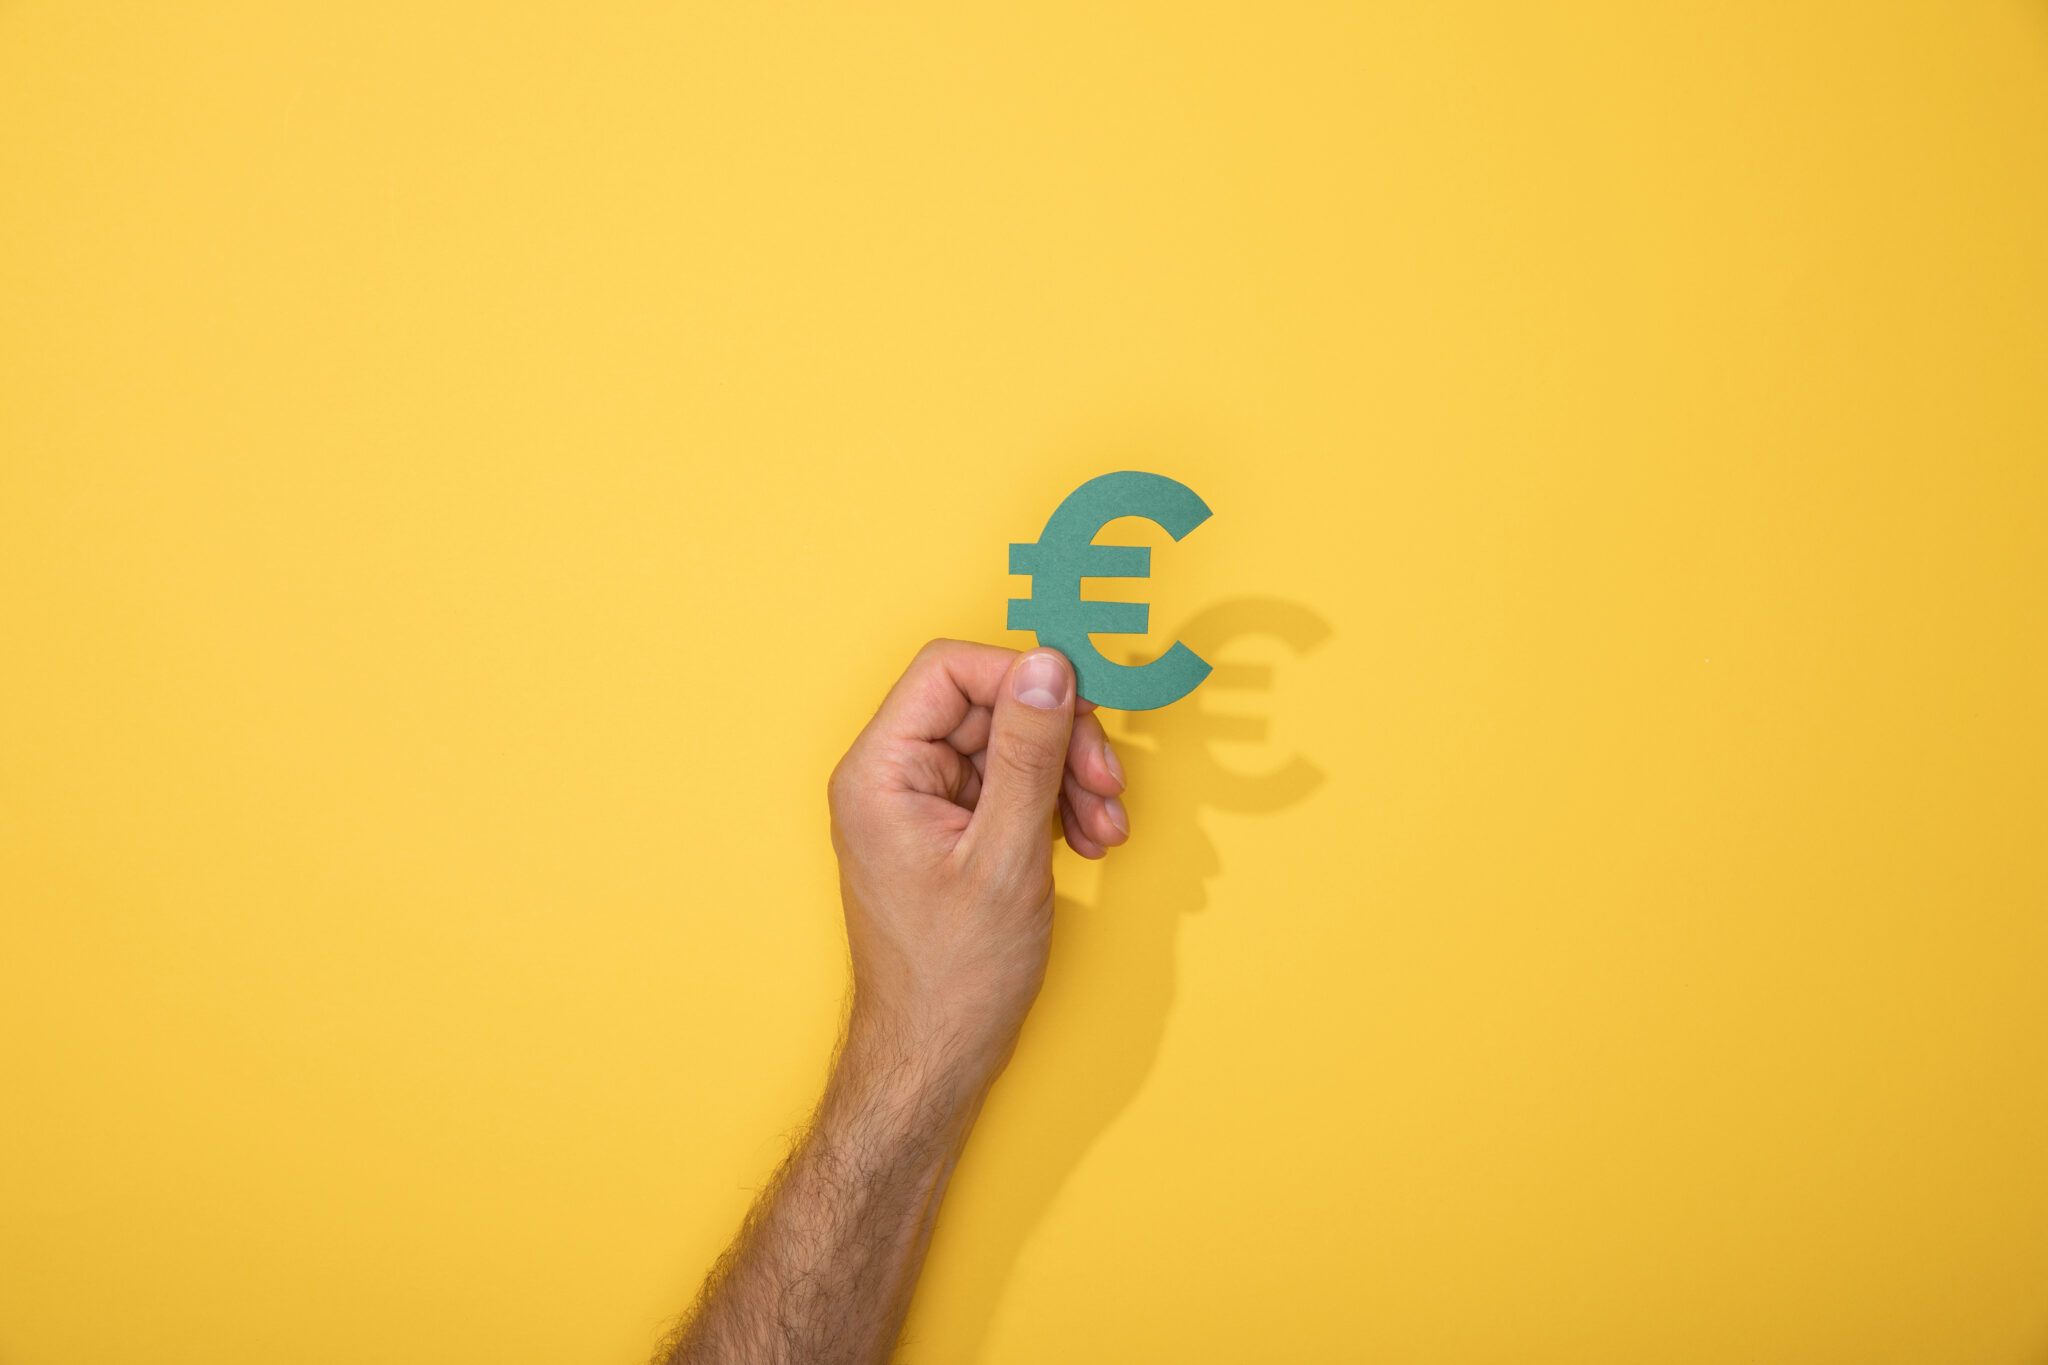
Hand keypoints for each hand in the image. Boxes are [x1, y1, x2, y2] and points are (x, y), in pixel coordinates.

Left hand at [826, 640, 1127, 1090]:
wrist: (936, 1057)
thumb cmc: (954, 976)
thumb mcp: (1005, 854)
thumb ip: (1028, 753)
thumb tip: (1049, 666)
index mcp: (880, 771)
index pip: (950, 671)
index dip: (1023, 679)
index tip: (1082, 710)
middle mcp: (894, 777)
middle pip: (990, 706)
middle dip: (1061, 740)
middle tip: (1106, 785)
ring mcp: (923, 804)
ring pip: (1012, 746)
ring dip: (1070, 776)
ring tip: (1105, 827)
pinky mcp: (953, 830)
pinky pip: (1012, 786)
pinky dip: (1057, 805)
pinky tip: (1089, 840)